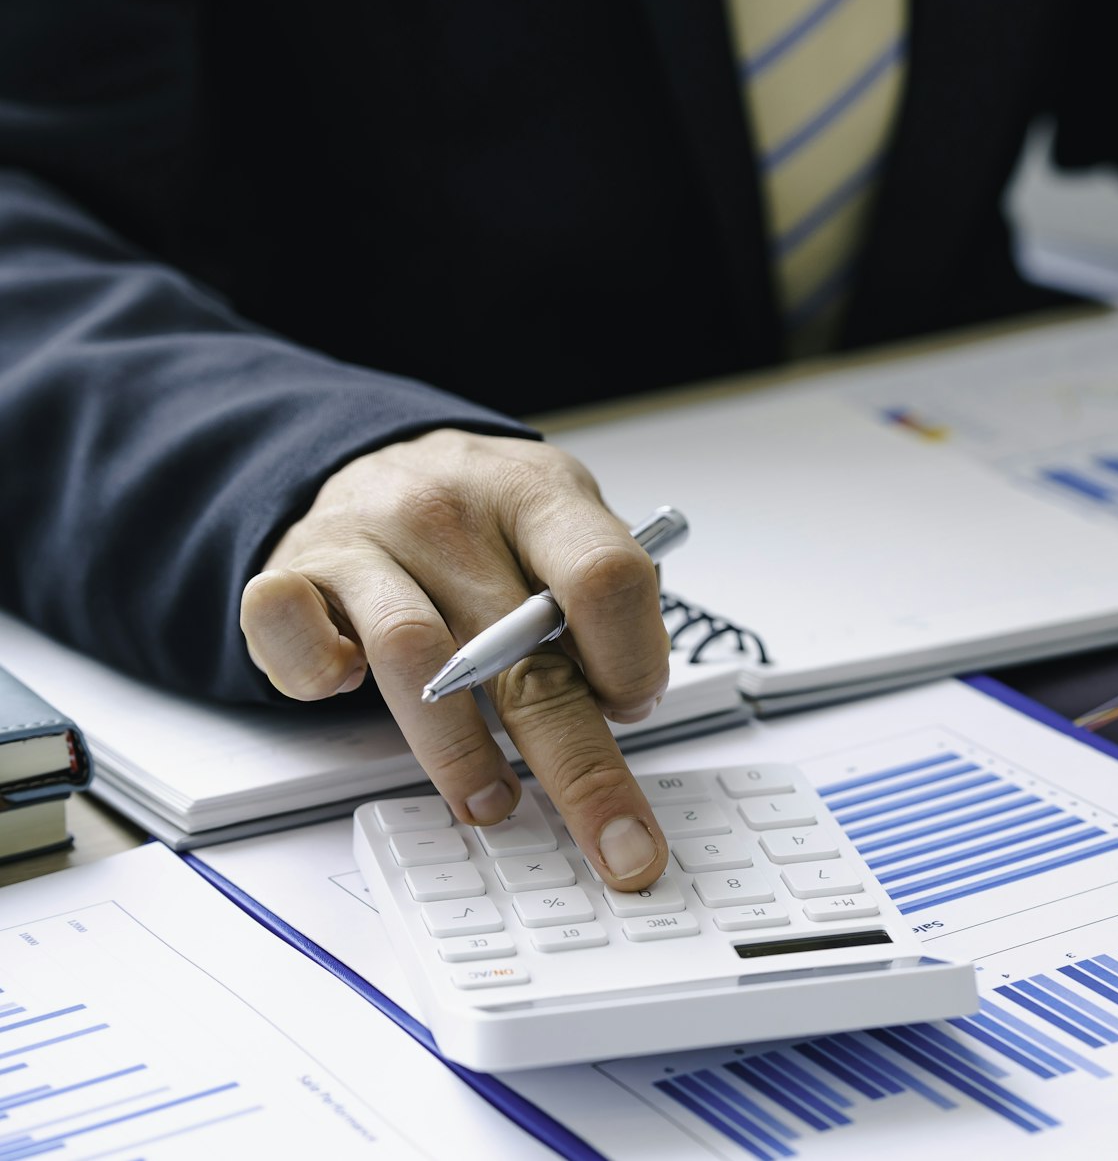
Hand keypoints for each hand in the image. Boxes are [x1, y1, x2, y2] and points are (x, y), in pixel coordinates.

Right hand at [240, 429, 671, 888]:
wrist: (368, 460)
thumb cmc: (481, 513)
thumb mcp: (562, 518)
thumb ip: (603, 592)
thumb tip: (631, 693)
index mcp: (537, 496)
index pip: (604, 578)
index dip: (631, 659)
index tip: (636, 707)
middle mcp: (450, 515)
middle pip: (524, 654)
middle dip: (580, 770)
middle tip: (619, 848)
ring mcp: (365, 543)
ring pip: (416, 665)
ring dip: (460, 752)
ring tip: (490, 801)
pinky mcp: (291, 577)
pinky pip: (293, 636)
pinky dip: (316, 677)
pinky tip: (346, 692)